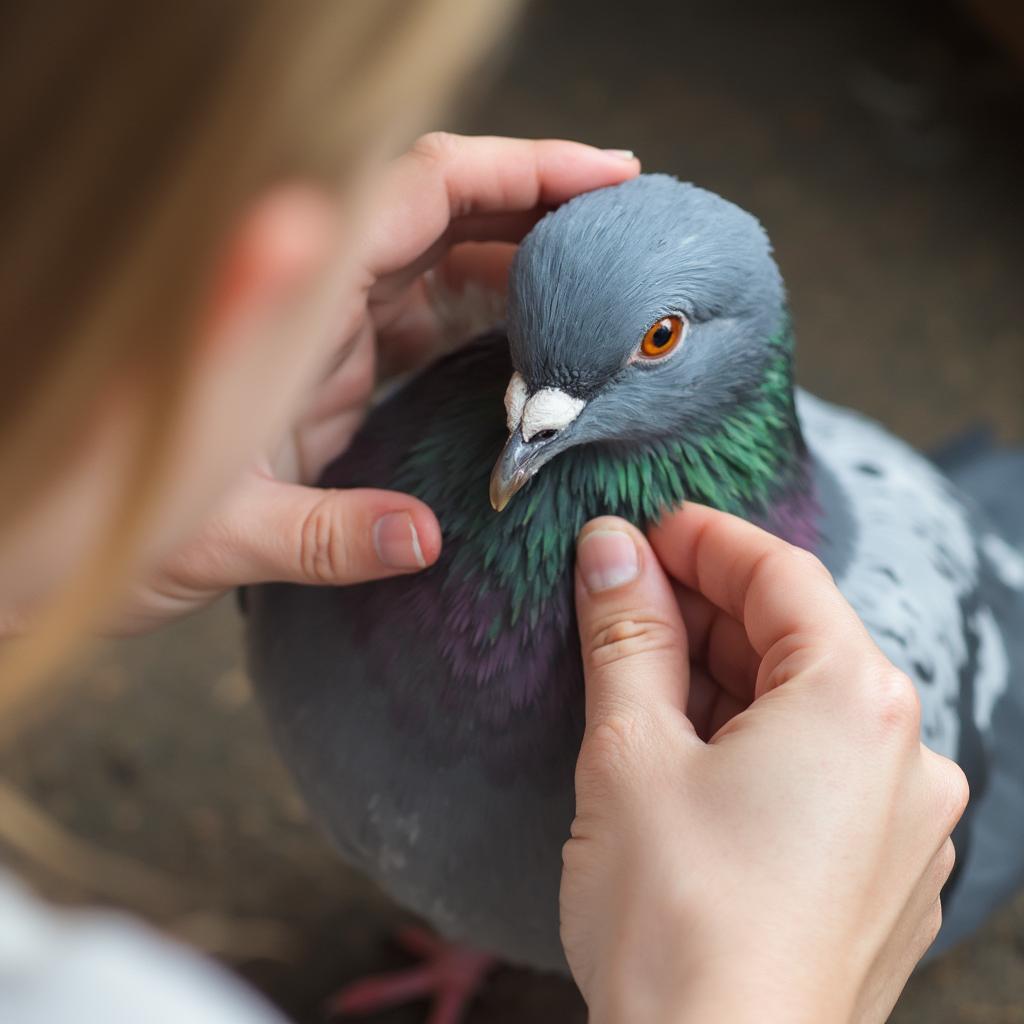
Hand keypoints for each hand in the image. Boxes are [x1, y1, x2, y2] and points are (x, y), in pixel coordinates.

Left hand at [116, 135, 639, 630]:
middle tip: (625, 237)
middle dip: (538, 214)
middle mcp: (311, 301)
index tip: (606, 178)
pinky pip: (421, 334)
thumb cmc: (103, 518)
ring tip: (597, 290)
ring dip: (518, 273)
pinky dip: (482, 331)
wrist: (51, 541)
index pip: (420, 193)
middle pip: (442, 218)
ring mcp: (322, 341)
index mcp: (288, 299)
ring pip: (438, 273)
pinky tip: (532, 351)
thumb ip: (323, 533)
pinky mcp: (328, 384)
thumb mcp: (217, 529)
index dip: (520, 172)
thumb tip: (424, 538)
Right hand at [560, 506, 967, 1023]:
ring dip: (726, 678)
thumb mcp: (630, 748)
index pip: (781, 574)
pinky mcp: (883, 879)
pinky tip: (692, 756)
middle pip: (797, 639)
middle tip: (624, 598)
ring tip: (644, 676)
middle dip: (706, 609)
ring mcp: (904, 826)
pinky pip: (822, 773)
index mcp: (858, 703)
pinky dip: (758, 742)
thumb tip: (611, 548)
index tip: (643, 529)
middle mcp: (907, 757)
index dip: (704, 539)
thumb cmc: (673, 916)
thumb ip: (627, 632)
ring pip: (807, 708)